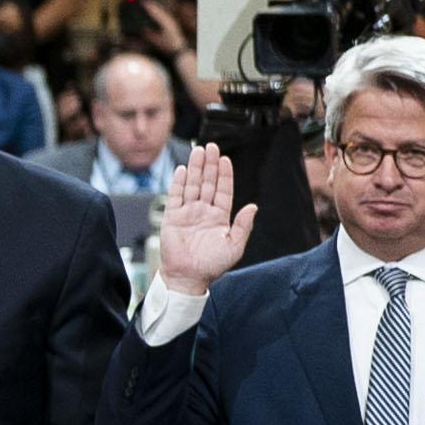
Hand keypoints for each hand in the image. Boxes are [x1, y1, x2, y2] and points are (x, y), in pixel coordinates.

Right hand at [153, 141, 256, 297]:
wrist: (187, 278)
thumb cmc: (211, 266)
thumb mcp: (234, 246)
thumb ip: (243, 226)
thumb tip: (253, 207)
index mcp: (219, 217)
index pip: (223, 190)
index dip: (224, 175)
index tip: (225, 160)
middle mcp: (203, 212)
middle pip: (207, 183)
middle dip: (209, 165)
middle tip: (211, 147)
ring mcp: (187, 213)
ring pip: (192, 185)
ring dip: (195, 168)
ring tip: (198, 151)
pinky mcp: (172, 217)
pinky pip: (175, 196)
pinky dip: (179, 183)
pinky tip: (183, 170)